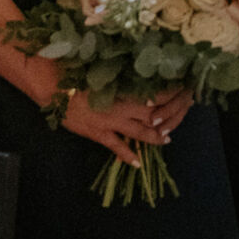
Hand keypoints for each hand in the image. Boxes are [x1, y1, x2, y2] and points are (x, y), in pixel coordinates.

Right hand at [60, 83, 191, 171]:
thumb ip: (124, 78)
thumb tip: (143, 74)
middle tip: (180, 119)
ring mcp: (111, 123)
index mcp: (125, 89)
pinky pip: (117, 147)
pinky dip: (128, 156)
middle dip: (169, 118)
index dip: (170, 96)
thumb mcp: (106, 74)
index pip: (155, 94)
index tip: (182, 92)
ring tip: (166, 140)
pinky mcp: (98, 134)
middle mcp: (122, 108)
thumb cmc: (81, 76)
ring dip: (155, 138)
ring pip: (139, 133)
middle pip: (153, 116)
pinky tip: (138, 164)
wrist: (56, 90)